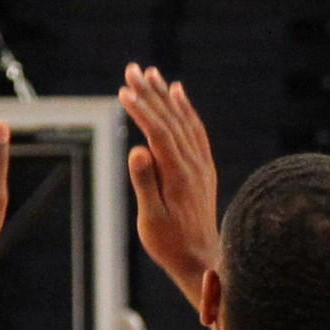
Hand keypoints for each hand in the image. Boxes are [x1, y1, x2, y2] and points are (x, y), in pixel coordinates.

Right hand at [120, 64, 218, 309]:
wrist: (204, 261)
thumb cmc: (171, 244)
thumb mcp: (151, 219)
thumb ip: (144, 183)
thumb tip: (137, 150)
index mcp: (177, 175)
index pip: (157, 133)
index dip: (141, 110)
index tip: (124, 91)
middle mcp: (193, 165)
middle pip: (170, 120)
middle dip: (150, 92)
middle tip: (131, 68)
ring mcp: (201, 165)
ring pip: (184, 121)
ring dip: (166, 95)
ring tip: (151, 72)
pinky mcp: (204, 169)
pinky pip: (196, 131)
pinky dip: (186, 110)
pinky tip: (178, 94)